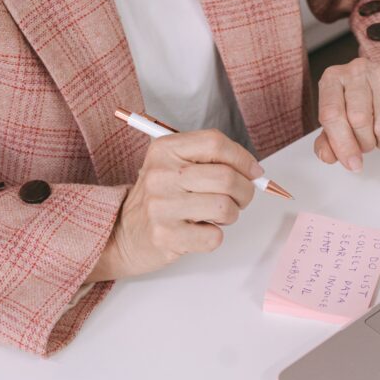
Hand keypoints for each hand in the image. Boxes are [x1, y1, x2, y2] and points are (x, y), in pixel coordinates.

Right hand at [87, 130, 260, 282]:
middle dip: (245, 191)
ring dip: (230, 215)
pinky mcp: (166, 236)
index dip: (243, 159)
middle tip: (240, 198)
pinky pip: (214, 236)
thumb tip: (255, 172)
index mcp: (165, 150)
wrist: (124, 233)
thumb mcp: (175, 166)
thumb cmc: (161, 198)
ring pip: (225, 208)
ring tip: (216, 215)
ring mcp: (161, 206)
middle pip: (226, 177)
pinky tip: (199, 231)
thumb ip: (211, 161)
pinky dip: (215, 236)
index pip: (216, 143)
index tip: (254, 172)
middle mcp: (160, 175)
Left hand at [314, 58, 379, 170]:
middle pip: (358, 121)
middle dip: (365, 143)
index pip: (331, 114)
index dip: (341, 144)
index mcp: (334, 79)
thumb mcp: (343, 120)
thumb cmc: (370, 105)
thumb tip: (327, 156)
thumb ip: (330, 140)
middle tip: (369, 141)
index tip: (351, 163)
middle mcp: (358, 70)